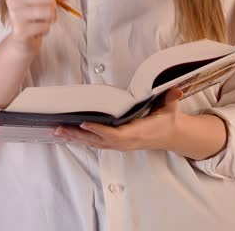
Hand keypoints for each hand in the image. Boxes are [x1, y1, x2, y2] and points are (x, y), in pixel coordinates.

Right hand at [5, 0, 62, 51]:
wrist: (23, 38)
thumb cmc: (32, 13)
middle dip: (54, 5)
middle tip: (49, 11)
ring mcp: (15, 14)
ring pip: (49, 10)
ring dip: (51, 17)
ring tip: (44, 19)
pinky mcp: (20, 30)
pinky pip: (46, 25)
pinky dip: (47, 28)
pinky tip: (39, 28)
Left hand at [52, 87, 186, 151]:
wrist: (170, 136)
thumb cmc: (167, 120)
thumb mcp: (171, 108)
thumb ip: (171, 98)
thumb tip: (177, 89)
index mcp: (137, 133)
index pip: (115, 134)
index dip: (99, 130)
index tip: (84, 123)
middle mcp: (125, 142)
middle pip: (98, 141)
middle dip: (78, 135)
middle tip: (60, 128)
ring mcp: (119, 145)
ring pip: (93, 143)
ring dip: (75, 137)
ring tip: (57, 131)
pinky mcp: (115, 144)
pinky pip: (95, 143)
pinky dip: (80, 138)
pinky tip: (68, 135)